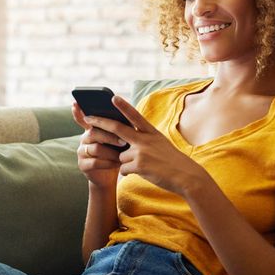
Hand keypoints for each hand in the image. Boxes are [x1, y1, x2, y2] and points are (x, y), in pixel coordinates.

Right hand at [72, 101, 126, 188]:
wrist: (109, 176)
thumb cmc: (115, 154)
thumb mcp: (117, 141)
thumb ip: (117, 129)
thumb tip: (126, 118)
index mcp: (91, 130)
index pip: (83, 119)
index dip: (78, 112)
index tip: (75, 103)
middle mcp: (84, 139)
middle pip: (94, 133)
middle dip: (110, 137)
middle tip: (124, 141)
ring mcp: (81, 152)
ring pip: (95, 148)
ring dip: (111, 152)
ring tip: (122, 156)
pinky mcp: (82, 165)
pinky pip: (95, 162)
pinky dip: (108, 163)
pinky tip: (117, 164)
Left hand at [83, 96, 207, 196]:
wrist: (187, 177)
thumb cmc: (172, 161)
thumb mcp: (160, 143)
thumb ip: (143, 140)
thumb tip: (124, 143)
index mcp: (151, 132)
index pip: (135, 116)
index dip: (123, 106)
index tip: (113, 97)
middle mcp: (145, 139)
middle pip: (117, 128)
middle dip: (100, 122)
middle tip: (88, 118)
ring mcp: (142, 152)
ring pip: (120, 156)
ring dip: (126, 162)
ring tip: (144, 166)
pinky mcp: (139, 165)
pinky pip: (123, 169)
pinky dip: (129, 172)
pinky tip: (142, 173)